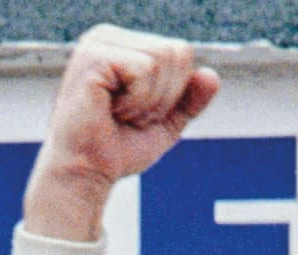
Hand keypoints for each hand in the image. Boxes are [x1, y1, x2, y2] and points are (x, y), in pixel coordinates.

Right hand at [23, 26, 219, 241]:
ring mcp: (98, 43)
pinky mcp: (92, 56)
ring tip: (119, 114)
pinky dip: (137, 100)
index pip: (181, 52)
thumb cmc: (116, 149)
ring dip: (148, 101)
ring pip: (162, 59)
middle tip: (129, 116)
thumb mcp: (165, 123)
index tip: (139, 112)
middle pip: (176, 52)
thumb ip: (190, 100)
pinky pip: (145, 69)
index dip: (172, 93)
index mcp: (123, 44)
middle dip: (163, 97)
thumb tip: (211, 76)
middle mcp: (108, 36)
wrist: (86, 174)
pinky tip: (110, 110)